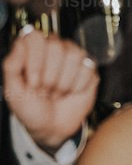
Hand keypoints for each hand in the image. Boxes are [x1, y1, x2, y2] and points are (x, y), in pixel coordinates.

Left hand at [3, 29, 97, 150]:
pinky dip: (78, 86)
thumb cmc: (30, 108)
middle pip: (56, 46)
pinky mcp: (88, 70)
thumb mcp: (13, 90)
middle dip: (50, 75)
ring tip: (57, 91)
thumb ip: (11, 65)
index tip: (32, 81)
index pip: (35, 37)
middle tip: (45, 89)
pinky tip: (71, 92)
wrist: (51, 127)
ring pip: (74, 56)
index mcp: (32, 49)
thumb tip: (20, 42)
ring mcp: (72, 58)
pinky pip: (88, 69)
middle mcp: (53, 48)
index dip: (35, 61)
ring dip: (64, 82)